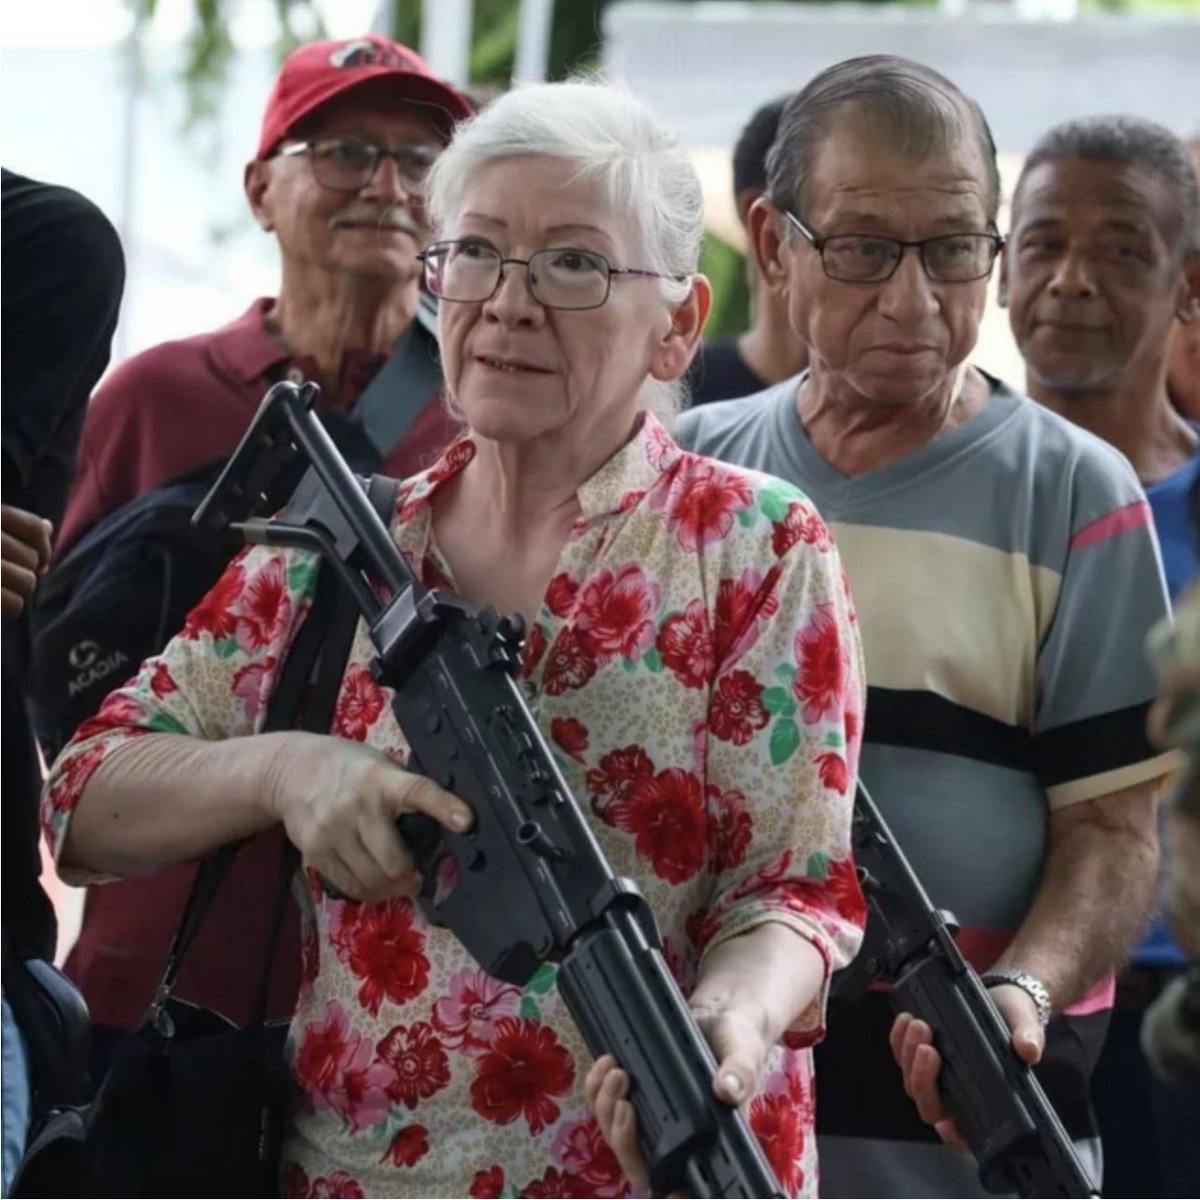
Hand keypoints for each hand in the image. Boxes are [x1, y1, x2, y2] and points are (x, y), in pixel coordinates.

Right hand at [1, 504, 52, 618]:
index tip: (38, 563)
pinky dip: (9, 607)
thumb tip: (48, 526)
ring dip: (16, 590)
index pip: (35, 529)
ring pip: (27, 581)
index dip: (43, 548)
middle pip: (32, 558)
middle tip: (3, 577)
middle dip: (24, 571)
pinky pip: (14, 604)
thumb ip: (11, 528)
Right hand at [263, 732, 472, 902]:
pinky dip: (369, 892)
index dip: (443, 807)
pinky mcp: (314, 853)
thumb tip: (446, 825)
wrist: (292, 771)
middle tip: (418, 875)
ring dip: (392, 888)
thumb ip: (405, 791)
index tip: (466, 822)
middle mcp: (356, 806)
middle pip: (393, 861)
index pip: (416, 791)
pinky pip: (350, 887)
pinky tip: (376, 884)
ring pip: (372, 881)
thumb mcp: (381, 766)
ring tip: (398, 882)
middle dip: (411, 875)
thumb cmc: (349, 768)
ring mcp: (332, 832)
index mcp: (380, 779)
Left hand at [585, 999, 770, 1194]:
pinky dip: (598, 1089)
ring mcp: (654, 1119)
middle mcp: (678, 1137)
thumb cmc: (740, 1041)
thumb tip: (726, 1090)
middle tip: (624, 1100)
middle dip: (623, 1137)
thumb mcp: (745, 1052)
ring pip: (618, 1136)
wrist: (719, 1016)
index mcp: (708, 1139)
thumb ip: (740, 1072)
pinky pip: (607, 1106)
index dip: (675, 1193)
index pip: (685, 1180)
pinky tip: (604, 1066)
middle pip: (639, 1162)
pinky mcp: (638, 1096)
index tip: (669, 1192)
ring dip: (606, 1108)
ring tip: (615, 1071)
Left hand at [889, 984, 1044, 1149]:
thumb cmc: (1016, 1021)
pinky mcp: (921, 1054)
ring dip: (908, 1055)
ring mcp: (936, 1076)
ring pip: (911, 1080)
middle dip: (923, 1078)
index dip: (954, 1136)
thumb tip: (1028, 1049)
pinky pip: (903, 1055)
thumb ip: (1030, 1038)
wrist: (1000, 995)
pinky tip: (905, 1020)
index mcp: (987, 1099)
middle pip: (930, 1105)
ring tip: (919, 1025)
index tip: (946, 1124)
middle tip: (929, 1047)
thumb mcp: (1027, 1026)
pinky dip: (899, 1040)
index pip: (967, 1134)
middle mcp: (957, 1094)